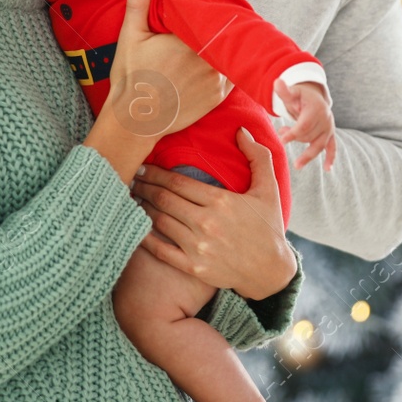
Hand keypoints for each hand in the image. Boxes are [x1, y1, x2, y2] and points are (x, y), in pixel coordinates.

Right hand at [101, 0, 230, 140]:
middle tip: (210, 18)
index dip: (209, 9)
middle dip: (218, 26)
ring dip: (225, 45)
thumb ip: (139, 5)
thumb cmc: (131, 79)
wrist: (136, 121)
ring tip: (216, 37)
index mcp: (189, 41)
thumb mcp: (130, 38)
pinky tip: (217, 59)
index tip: (206, 3)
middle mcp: (209, 60)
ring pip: (229, 53)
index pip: (209, 16)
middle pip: (222, 34)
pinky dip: (226, 64)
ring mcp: (217, 79)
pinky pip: (231, 72)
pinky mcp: (219, 96)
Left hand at [130, 126, 295, 298]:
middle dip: (144, 187)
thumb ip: (257, 156)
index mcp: (221, 201)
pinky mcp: (194, 267)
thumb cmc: (269, 226)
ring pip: (160, 222)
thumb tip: (241, 130)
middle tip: (130, 178)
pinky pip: (162, 251)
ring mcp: (199, 247)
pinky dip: (145, 238)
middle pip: (164, 200)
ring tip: (131, 198)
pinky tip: (136, 227)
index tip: (143, 166)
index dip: (156, 173)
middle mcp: (207, 223)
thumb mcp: (269, 188)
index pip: (178, 182)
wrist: (272, 271)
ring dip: (143, 208)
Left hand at [274, 80, 335, 170]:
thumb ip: (284, 91)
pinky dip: (331, 158)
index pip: (304, 125)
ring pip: (318, 145)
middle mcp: (326, 119)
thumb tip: (276, 82)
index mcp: (317, 109)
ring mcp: (329, 128)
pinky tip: (327, 169)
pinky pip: (332, 148)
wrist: (314, 98)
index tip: (282, 141)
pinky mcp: (331, 135)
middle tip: (281, 131)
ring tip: (296, 164)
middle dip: (294, 137)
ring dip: (307, 155)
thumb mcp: (292, 93)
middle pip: (309, 136)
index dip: (293, 133)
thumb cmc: (300, 96)